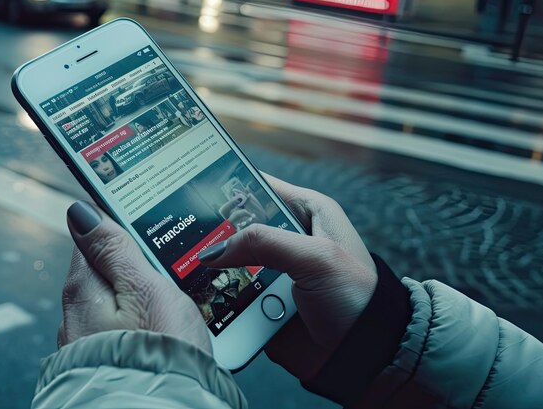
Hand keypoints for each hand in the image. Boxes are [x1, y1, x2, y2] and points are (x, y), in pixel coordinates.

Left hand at [58, 201, 210, 353]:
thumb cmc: (157, 354)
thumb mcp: (144, 288)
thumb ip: (113, 249)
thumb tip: (81, 212)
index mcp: (82, 289)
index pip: (90, 238)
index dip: (118, 228)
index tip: (144, 226)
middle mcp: (75, 314)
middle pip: (104, 270)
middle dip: (134, 265)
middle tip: (168, 270)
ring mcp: (88, 339)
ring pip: (115, 300)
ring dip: (139, 294)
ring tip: (172, 301)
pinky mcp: (105, 358)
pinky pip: (122, 326)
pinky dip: (140, 320)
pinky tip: (163, 328)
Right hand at [198, 174, 376, 379]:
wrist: (362, 355)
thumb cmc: (357, 298)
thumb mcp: (316, 258)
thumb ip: (265, 243)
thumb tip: (214, 251)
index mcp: (307, 213)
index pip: (260, 188)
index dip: (229, 187)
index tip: (193, 187)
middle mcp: (287, 240)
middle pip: (236, 229)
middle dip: (211, 234)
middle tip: (179, 234)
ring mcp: (273, 274)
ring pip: (228, 265)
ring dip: (212, 271)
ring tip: (183, 270)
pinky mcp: (263, 304)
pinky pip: (230, 297)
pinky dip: (218, 300)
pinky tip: (198, 299)